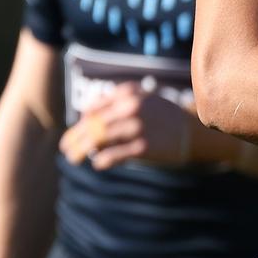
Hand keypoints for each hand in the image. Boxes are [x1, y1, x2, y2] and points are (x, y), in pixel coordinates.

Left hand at [59, 83, 196, 170]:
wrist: (192, 131)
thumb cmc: (162, 116)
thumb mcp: (142, 98)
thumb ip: (116, 101)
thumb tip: (85, 117)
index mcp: (128, 93)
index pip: (93, 108)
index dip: (81, 122)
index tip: (76, 133)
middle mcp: (131, 107)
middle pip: (93, 124)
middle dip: (75, 138)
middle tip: (65, 149)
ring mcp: (136, 127)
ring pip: (97, 139)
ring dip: (80, 150)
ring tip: (73, 158)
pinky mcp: (142, 147)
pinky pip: (112, 155)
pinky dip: (101, 161)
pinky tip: (97, 164)